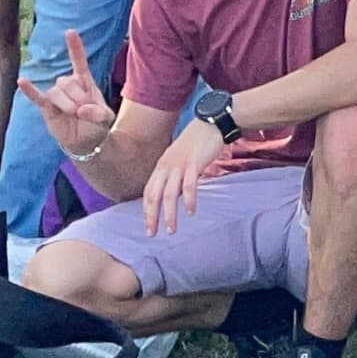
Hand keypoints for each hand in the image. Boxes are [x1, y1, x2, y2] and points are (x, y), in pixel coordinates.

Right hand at [14, 28, 113, 159]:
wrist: (86, 142)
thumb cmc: (97, 124)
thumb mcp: (105, 118)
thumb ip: (98, 113)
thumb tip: (81, 110)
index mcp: (85, 82)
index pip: (79, 61)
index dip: (74, 47)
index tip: (70, 32)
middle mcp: (69, 85)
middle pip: (68, 81)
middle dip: (78, 97)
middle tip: (85, 111)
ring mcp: (57, 96)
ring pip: (56, 92)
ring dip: (66, 103)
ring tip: (74, 114)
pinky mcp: (47, 108)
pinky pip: (37, 97)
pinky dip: (30, 90)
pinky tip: (21, 81)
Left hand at [141, 119, 220, 235]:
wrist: (209, 124)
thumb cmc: (196, 144)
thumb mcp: (179, 160)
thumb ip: (174, 177)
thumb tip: (175, 196)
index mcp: (161, 167)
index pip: (149, 192)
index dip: (147, 211)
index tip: (148, 227)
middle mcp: (166, 167)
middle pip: (154, 195)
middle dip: (152, 217)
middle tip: (152, 234)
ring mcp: (180, 165)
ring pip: (170, 194)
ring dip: (170, 214)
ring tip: (172, 229)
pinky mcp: (194, 163)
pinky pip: (190, 185)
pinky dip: (189, 200)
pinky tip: (191, 212)